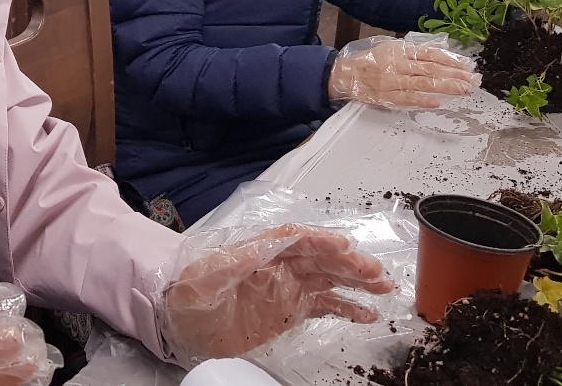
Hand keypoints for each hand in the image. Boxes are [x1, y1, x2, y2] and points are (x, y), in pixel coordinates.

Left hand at [159, 224, 391, 366]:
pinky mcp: (289, 310)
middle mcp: (277, 266)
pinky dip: (347, 308)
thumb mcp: (201, 279)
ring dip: (355, 280)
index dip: (319, 241)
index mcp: (258, 252)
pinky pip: (324, 306)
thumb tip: (252, 253)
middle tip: (375, 271)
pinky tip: (367, 313)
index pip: (294, 240)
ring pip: (328, 279)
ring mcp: (286, 288)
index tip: (344, 246)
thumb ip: (227, 266)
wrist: (178, 322)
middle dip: (348, 263)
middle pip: (319, 259)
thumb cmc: (185, 295)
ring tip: (383, 286)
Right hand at [328, 36, 478, 108]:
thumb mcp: (390, 49)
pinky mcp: (384, 96)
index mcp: (398, 50)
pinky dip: (422, 100)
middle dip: (454, 75)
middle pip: (430, 70)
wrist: (343, 75)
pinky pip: (406, 99)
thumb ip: (412, 53)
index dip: (450, 61)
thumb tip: (441, 58)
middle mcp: (396, 64)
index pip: (429, 54)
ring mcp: (390, 81)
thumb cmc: (369, 61)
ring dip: (445, 88)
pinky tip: (437, 102)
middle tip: (473, 81)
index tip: (467, 67)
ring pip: (422, 84)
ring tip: (463, 90)